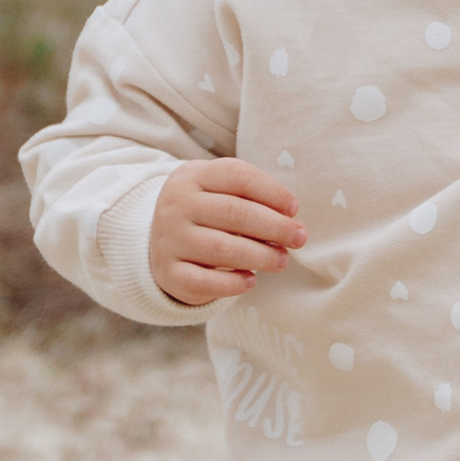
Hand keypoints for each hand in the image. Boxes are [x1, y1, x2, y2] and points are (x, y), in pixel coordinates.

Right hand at [149, 158, 306, 307]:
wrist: (160, 242)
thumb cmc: (206, 213)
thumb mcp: (219, 191)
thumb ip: (250, 197)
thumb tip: (289, 219)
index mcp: (193, 176)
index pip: (238, 177)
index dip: (272, 192)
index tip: (294, 209)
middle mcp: (177, 205)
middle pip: (234, 212)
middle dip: (274, 227)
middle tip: (299, 238)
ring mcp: (169, 239)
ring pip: (221, 248)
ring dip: (260, 256)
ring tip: (282, 260)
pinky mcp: (168, 272)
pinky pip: (203, 281)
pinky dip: (231, 284)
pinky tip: (251, 281)